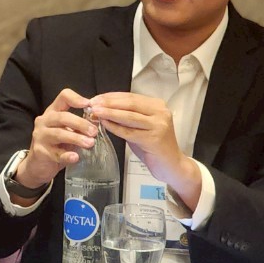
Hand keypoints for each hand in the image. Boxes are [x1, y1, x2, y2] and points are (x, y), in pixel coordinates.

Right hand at [16, 88, 96, 189]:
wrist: (38, 164)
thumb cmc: (57, 145)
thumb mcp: (67, 131)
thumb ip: (79, 126)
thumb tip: (98, 122)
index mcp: (52, 112)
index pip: (63, 97)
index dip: (76, 98)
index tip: (88, 105)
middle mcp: (44, 121)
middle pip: (62, 117)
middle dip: (80, 124)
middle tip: (94, 132)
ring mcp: (40, 136)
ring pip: (59, 134)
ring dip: (76, 138)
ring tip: (90, 143)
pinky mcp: (40, 152)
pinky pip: (55, 153)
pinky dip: (66, 155)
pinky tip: (75, 157)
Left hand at [89, 92, 200, 206]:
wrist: (171, 165)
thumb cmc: (152, 145)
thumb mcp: (140, 126)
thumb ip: (126, 116)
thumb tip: (102, 108)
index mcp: (157, 105)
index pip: (130, 96)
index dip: (111, 96)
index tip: (95, 98)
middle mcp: (160, 112)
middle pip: (130, 104)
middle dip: (109, 103)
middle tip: (92, 103)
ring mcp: (159, 125)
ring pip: (129, 116)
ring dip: (110, 113)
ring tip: (95, 112)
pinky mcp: (154, 139)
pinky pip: (130, 132)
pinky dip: (115, 127)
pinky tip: (104, 124)